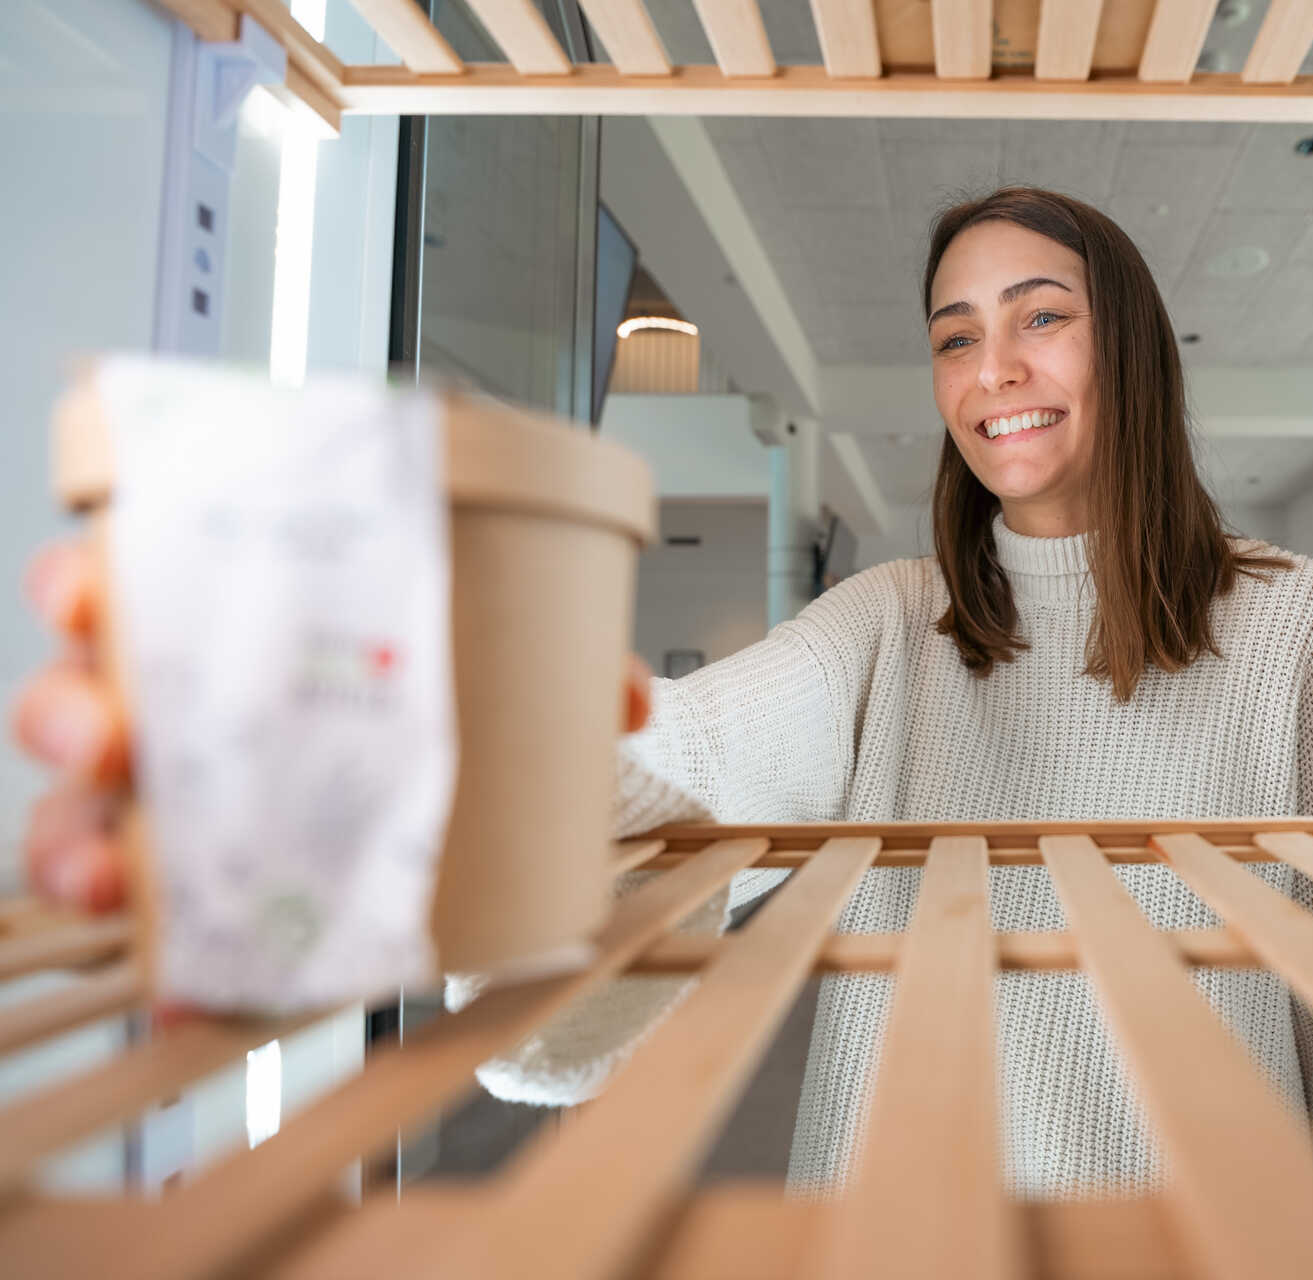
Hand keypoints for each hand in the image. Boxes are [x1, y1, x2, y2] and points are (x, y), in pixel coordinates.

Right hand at [12, 539, 656, 914]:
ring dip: (81, 843)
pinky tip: (183, 983)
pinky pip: (162, 917)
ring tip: (116, 874)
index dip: (84, 584)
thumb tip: (624, 698)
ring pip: (85, 810)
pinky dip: (167, 956)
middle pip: (81, 695)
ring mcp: (184, 792)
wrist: (489, 754)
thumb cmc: (458, 676)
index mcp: (237, 612)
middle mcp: (188, 698)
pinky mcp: (212, 881)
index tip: (90, 594)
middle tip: (111, 733)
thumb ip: (572, 658)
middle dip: (71, 714)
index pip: (125, 577)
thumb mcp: (515, 645)